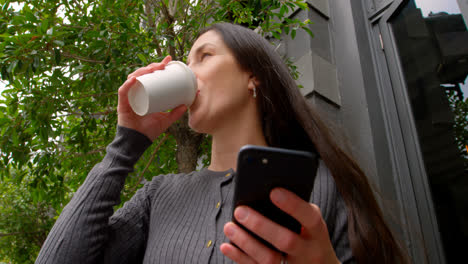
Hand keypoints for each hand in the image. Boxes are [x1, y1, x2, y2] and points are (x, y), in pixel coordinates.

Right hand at [117, 55, 185, 140]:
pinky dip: (128, 84)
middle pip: (142, 74)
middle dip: (152, 66)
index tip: (169, 60)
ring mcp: (128, 97)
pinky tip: (135, 79)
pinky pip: (123, 91)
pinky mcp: (122, 104)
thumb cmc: (149, 131)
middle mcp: (135, 93)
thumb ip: (176, 113)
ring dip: (142, 71)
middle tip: (163, 64)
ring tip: (153, 69)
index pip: (150, 76)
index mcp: (144, 93)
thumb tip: (188, 104)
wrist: (138, 143)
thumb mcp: (166, 120)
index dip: (158, 66)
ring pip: (133, 79)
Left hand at [221, 188, 340, 263]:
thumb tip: (266, 191)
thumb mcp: (311, 223)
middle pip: (286, 241)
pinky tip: (227, 245)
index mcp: (318, 232)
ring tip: (229, 226)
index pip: (310, 218)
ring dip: (246, 243)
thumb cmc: (310, 236)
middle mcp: (308, 251)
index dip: (293, 205)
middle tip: (240, 211)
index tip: (273, 192)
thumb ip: (297, 210)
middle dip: (261, 225)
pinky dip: (240, 257)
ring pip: (269, 259)